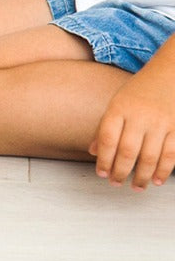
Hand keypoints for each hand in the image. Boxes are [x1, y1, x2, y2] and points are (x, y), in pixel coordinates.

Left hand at [90, 64, 174, 188]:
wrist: (169, 73)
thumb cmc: (139, 90)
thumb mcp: (117, 102)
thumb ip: (105, 126)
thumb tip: (93, 151)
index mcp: (119, 108)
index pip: (107, 139)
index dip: (103, 159)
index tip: (101, 173)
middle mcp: (139, 116)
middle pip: (127, 151)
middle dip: (120, 172)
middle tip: (116, 183)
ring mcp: (160, 122)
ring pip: (150, 157)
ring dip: (142, 176)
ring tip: (136, 186)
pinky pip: (171, 154)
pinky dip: (164, 171)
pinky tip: (157, 180)